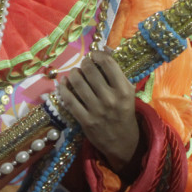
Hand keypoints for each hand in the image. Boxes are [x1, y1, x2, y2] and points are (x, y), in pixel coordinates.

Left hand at [57, 50, 140, 174]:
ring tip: (74, 73)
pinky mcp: (85, 120)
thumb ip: (117, 72)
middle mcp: (111, 98)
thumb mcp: (127, 92)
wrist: (123, 142)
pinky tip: (64, 84)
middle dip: (84, 64)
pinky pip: (69, 100)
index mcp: (124, 90)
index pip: (108, 63)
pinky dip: (63, 89)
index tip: (94, 55)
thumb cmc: (124, 112)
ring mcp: (97, 110)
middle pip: (90, 70)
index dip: (97, 55)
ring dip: (73, 73)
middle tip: (84, 65)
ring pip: (77, 82)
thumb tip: (104, 49)